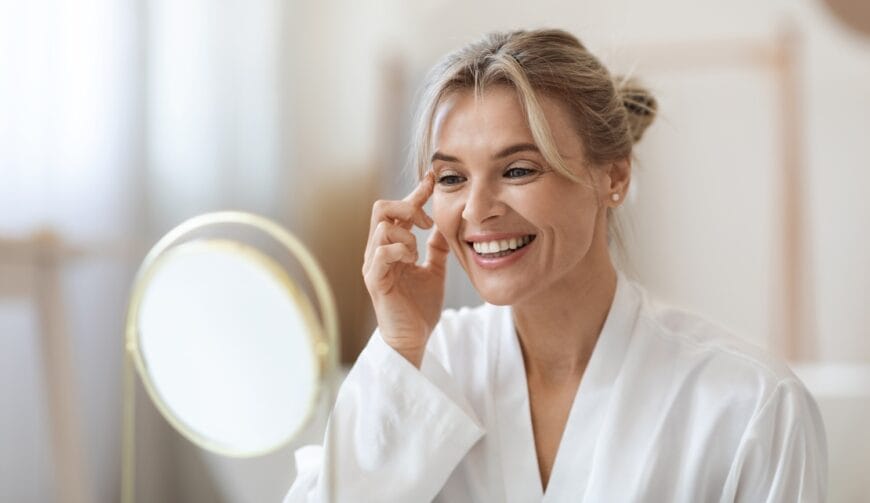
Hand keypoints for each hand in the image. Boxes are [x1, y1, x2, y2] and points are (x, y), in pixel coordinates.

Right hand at [362, 172, 449, 367]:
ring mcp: (374, 265)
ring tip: (418, 253)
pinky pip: (381, 252)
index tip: (433, 178)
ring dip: (406, 234)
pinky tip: (412, 261)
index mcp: (392, 246)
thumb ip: (437, 249)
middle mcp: (378, 251)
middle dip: (406, 206)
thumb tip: (445, 225)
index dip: (416, 192)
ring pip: (382, 227)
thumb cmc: (420, 308)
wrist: (414, 339)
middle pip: (381, 208)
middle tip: (426, 221)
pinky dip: (401, 250)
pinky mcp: (374, 280)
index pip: (399, 210)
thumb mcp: (434, 271)